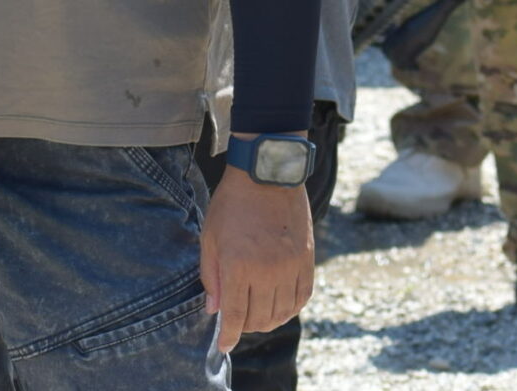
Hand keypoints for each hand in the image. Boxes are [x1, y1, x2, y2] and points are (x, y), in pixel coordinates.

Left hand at [201, 164, 313, 353]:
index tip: (223, 345)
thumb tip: (214, 309)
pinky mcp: (307, 259)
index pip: (235, 316)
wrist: (268, 172)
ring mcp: (290, 265)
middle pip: (259, 319)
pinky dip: (291, 307)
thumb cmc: (233, 202)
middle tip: (237, 320)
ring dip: (268, 320)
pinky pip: (302, 296)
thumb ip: (211, 276)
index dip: (228, 336)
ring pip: (282, 312)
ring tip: (258, 313)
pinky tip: (280, 304)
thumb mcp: (210, 237)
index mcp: (239, 266)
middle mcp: (267, 271)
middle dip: (245, 327)